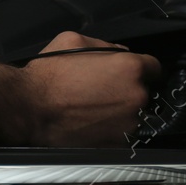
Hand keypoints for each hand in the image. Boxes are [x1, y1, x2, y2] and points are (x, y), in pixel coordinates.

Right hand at [18, 31, 159, 146]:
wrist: (31, 108)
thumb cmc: (49, 75)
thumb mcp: (74, 40)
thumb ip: (105, 44)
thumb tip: (119, 52)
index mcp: (129, 68)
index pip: (155, 66)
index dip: (142, 67)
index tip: (131, 72)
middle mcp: (135, 96)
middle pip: (142, 91)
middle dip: (126, 88)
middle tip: (101, 88)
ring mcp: (128, 123)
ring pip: (132, 113)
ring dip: (118, 109)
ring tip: (92, 106)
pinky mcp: (117, 144)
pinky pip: (121, 133)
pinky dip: (110, 128)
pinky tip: (90, 120)